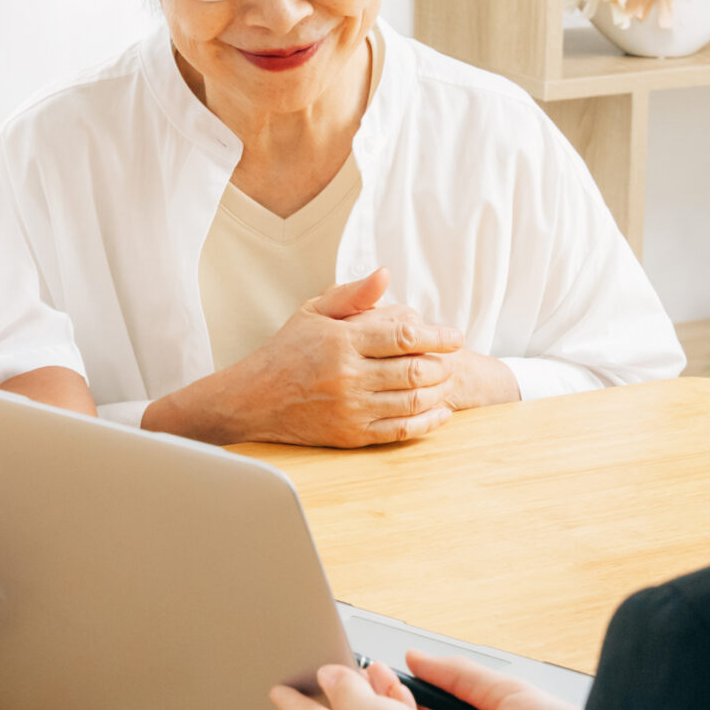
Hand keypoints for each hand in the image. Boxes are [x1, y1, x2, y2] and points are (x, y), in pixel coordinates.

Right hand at [150, 269, 463, 446]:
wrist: (254, 399)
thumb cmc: (287, 350)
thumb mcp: (313, 311)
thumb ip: (353, 294)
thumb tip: (386, 274)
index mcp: (342, 341)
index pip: (404, 336)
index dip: (437, 336)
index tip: (455, 336)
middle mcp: (349, 376)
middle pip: (415, 370)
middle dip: (442, 364)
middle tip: (451, 359)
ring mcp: (352, 409)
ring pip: (413, 401)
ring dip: (439, 391)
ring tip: (445, 381)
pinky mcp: (352, 435)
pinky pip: (402, 430)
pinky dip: (428, 422)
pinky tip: (439, 412)